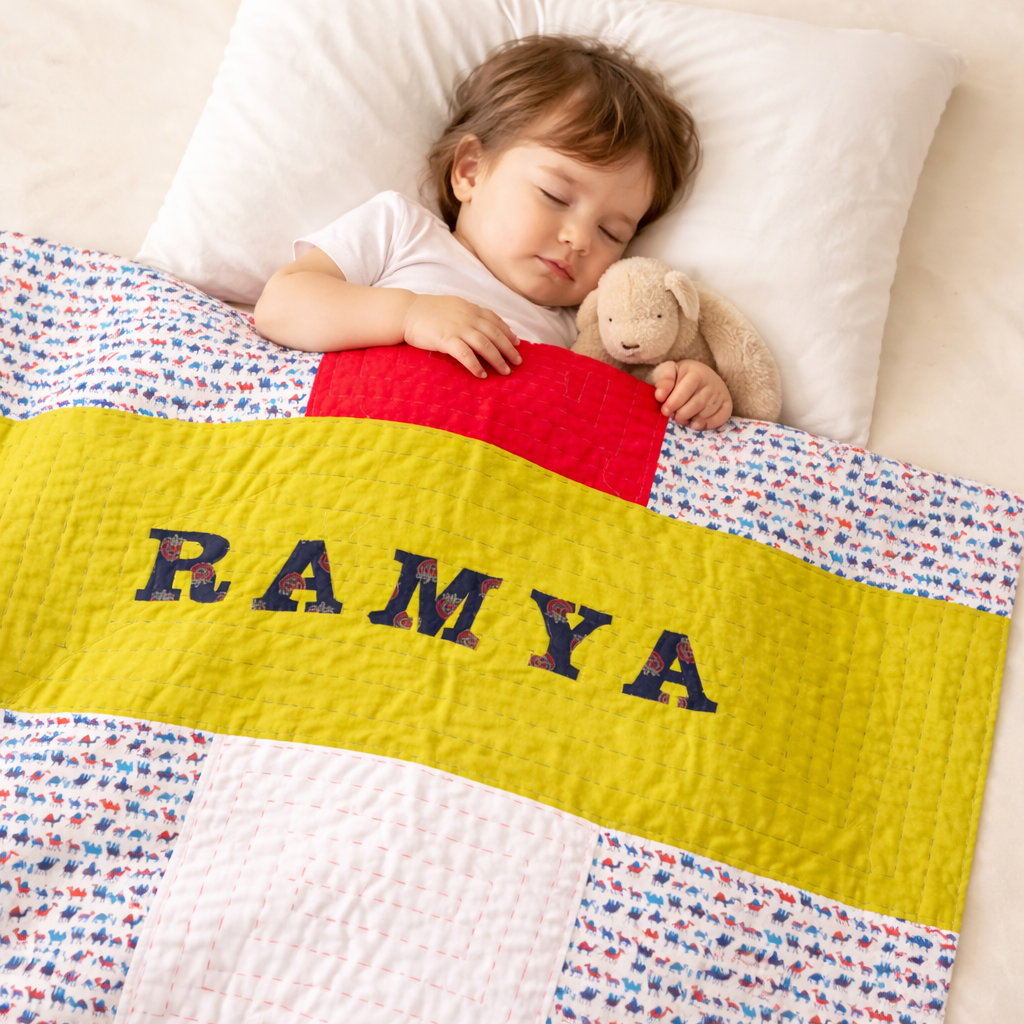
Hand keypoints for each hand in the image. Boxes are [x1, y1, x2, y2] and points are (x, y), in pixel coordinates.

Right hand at [402, 294, 520, 376]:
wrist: (406, 311)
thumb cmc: (428, 311)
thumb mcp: (453, 306)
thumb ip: (469, 314)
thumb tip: (483, 325)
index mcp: (470, 308)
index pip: (495, 320)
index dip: (508, 332)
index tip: (517, 343)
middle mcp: (468, 317)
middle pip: (495, 334)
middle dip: (509, 349)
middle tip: (518, 361)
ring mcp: (458, 328)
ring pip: (485, 345)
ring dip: (497, 359)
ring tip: (505, 371)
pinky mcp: (446, 339)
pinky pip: (465, 354)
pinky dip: (475, 365)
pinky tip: (482, 375)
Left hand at [652, 360, 731, 429]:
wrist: (700, 376)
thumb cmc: (680, 376)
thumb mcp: (669, 372)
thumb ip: (664, 381)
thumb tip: (660, 396)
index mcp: (697, 372)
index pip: (687, 388)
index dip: (675, 401)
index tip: (665, 411)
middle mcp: (712, 382)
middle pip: (697, 403)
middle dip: (682, 414)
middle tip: (674, 417)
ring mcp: (721, 394)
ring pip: (707, 412)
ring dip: (692, 420)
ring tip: (682, 419)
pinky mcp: (727, 405)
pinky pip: (719, 419)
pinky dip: (706, 425)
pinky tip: (695, 424)